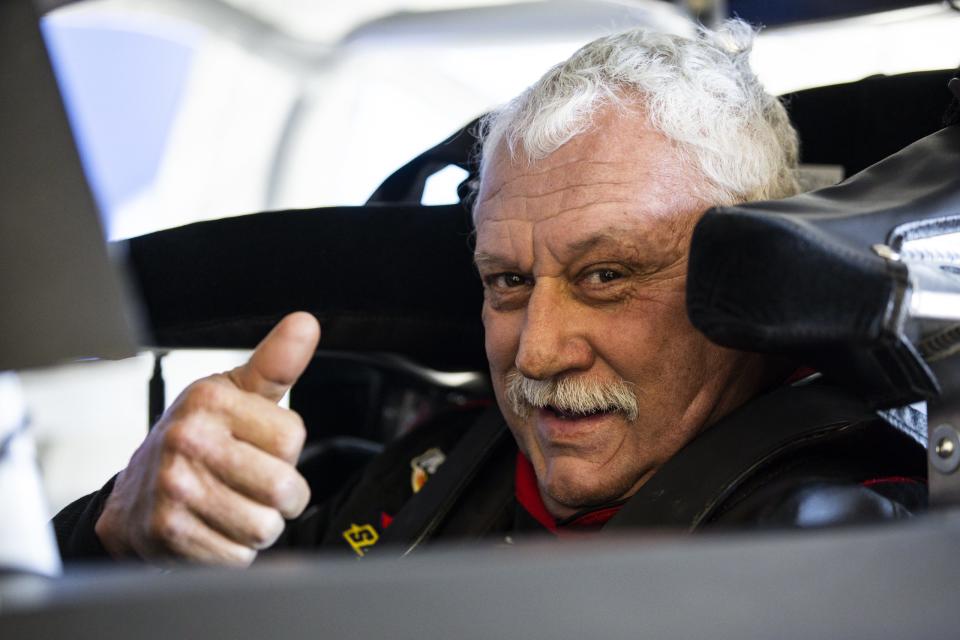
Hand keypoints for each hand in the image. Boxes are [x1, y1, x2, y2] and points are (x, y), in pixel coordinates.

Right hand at [95, 312, 319, 565]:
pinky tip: (211, 529)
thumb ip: (276, 363)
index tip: (257, 446)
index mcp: (209, 400)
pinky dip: (233, 552)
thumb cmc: (200, 436)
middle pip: (284, 489)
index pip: (293, 438)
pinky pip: (238, 558)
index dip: (285, 450)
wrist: (134, 495)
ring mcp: (175, 489)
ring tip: (231, 505)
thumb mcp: (235, 393)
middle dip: (279, 496)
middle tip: (249, 484)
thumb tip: (307, 322)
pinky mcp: (169, 535)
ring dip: (257, 526)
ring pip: (265, 528)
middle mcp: (187, 440)